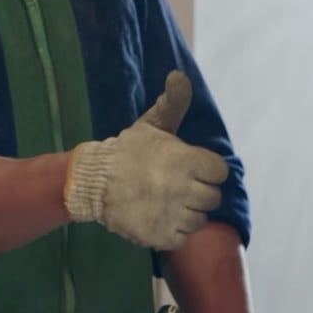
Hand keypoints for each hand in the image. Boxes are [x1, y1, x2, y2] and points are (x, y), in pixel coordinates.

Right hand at [63, 71, 227, 249]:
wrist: (93, 181)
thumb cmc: (128, 151)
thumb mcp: (151, 124)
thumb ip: (173, 103)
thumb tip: (179, 75)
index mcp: (186, 160)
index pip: (220, 172)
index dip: (207, 170)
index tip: (192, 169)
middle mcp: (183, 188)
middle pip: (212, 197)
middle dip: (198, 191)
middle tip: (177, 186)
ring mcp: (172, 214)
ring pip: (199, 219)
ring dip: (187, 212)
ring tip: (168, 202)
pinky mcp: (161, 236)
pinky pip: (183, 237)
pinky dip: (174, 230)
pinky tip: (160, 217)